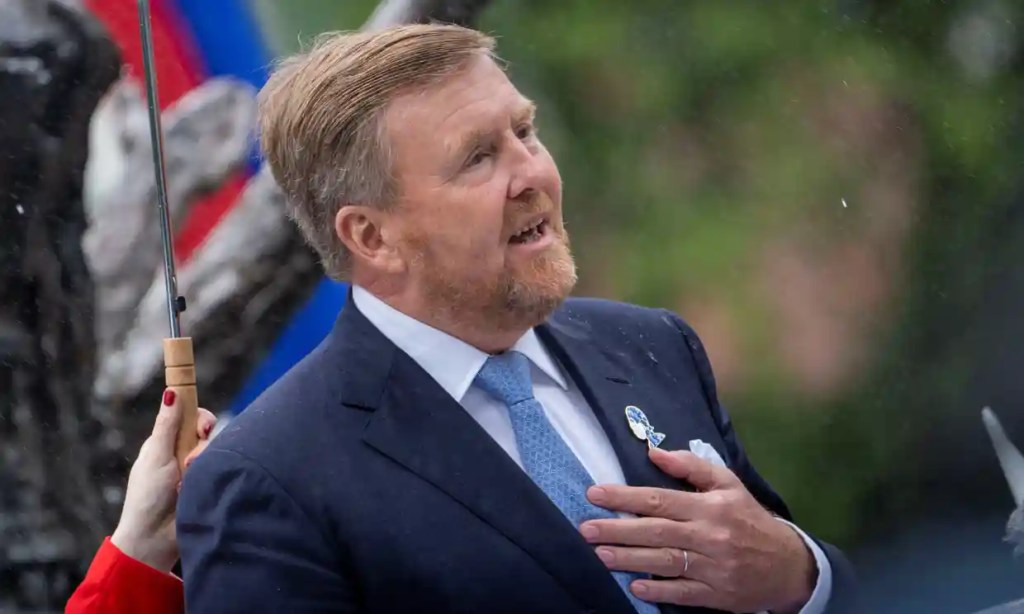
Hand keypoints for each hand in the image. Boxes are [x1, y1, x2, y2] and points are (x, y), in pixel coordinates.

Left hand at [111, 389, 216, 571]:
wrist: (154, 537)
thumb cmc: (148, 496)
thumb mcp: (156, 455)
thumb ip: (167, 424)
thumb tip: (171, 391)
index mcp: (165, 442)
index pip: (189, 416)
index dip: (199, 416)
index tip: (203, 425)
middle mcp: (182, 452)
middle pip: (206, 431)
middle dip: (203, 440)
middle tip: (193, 456)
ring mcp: (196, 470)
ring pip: (214, 449)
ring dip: (202, 460)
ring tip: (187, 476)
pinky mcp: (207, 484)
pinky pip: (219, 468)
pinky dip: (210, 473)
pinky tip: (198, 485)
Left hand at [580, 448, 815, 612]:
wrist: (788, 564)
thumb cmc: (749, 518)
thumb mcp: (728, 483)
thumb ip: (691, 465)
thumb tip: (654, 451)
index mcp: (710, 506)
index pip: (660, 499)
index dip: (625, 496)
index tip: (595, 493)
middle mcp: (710, 536)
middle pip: (657, 531)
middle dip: (618, 529)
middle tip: (586, 529)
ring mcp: (713, 568)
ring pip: (665, 562)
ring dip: (629, 559)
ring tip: (600, 554)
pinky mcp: (717, 595)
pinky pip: (684, 593)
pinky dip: (659, 590)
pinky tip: (635, 587)